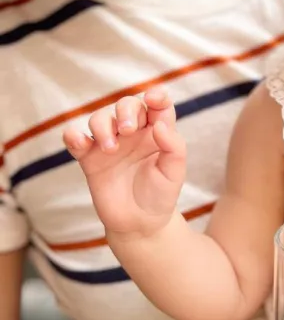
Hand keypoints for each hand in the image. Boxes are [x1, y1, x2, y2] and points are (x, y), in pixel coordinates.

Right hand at [63, 88, 184, 236]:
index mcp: (157, 131)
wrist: (139, 223)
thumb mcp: (175, 171)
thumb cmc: (160, 194)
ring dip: (102, 126)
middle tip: (128, 130)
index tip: (153, 99)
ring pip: (100, 118)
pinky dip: (73, 135)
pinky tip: (78, 140)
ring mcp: (110, 144)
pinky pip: (76, 140)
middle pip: (126, 105)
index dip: (156, 96)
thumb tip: (159, 124)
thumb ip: (173, 146)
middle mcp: (133, 133)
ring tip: (110, 149)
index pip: (158, 105)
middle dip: (126, 111)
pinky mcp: (90, 158)